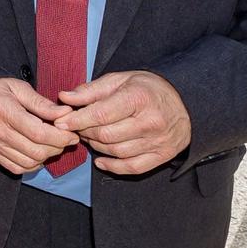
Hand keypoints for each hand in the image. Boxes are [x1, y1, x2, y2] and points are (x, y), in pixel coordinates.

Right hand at [0, 76, 76, 173]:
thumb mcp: (18, 88)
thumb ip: (42, 103)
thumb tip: (66, 114)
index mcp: (3, 109)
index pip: (38, 132)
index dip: (60, 137)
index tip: (72, 134)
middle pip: (36, 150)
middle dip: (57, 147)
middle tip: (65, 139)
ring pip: (28, 162)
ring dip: (46, 157)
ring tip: (52, 145)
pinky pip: (16, 168)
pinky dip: (32, 164)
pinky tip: (37, 153)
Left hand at [56, 70, 191, 175]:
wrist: (186, 102)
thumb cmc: (147, 89)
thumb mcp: (120, 80)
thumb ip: (91, 90)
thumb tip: (64, 97)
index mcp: (139, 98)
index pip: (101, 114)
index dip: (76, 120)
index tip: (60, 122)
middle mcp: (151, 121)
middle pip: (106, 135)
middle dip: (85, 132)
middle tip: (77, 127)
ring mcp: (158, 141)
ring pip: (116, 152)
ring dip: (96, 147)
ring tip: (89, 137)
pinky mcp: (163, 155)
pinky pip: (133, 167)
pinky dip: (113, 167)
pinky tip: (100, 160)